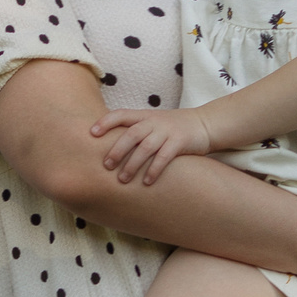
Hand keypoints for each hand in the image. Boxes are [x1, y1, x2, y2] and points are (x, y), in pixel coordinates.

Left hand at [89, 106, 213, 184]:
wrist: (204, 124)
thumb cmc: (172, 128)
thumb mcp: (153, 123)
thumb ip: (135, 131)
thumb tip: (108, 146)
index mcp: (144, 116)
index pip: (120, 114)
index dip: (105, 122)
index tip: (91, 133)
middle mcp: (154, 122)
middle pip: (131, 134)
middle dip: (117, 150)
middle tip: (106, 166)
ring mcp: (167, 131)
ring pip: (146, 147)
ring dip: (133, 164)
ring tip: (123, 179)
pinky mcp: (180, 142)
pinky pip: (164, 157)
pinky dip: (154, 170)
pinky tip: (147, 182)